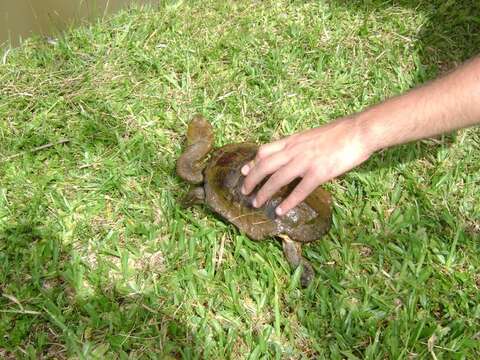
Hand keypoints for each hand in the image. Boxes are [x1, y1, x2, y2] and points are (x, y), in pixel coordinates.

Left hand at [241, 116, 372, 214]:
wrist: (360, 130)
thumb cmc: (339, 133)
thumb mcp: (312, 136)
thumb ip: (299, 146)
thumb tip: (291, 155)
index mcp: (293, 140)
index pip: (264, 150)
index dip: (252, 162)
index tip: (243, 171)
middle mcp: (295, 150)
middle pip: (264, 165)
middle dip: (251, 179)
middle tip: (244, 192)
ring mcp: (306, 161)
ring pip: (277, 178)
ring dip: (264, 192)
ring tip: (256, 203)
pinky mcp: (319, 172)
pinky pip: (299, 190)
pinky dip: (288, 202)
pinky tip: (281, 211)